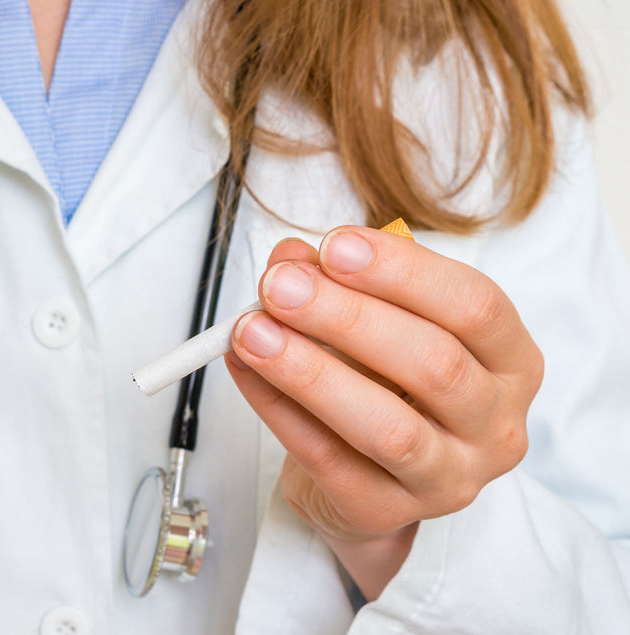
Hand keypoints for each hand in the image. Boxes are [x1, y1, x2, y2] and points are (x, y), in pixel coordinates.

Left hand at [226, 226, 541, 599]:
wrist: (366, 480)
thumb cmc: (385, 386)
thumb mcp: (374, 324)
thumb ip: (338, 283)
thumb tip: (293, 259)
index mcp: (511, 362)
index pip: (477, 307)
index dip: (404, 271)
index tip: (335, 245)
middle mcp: (495, 426)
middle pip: (433, 363)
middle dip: (346, 316)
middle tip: (280, 285)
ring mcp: (448, 479)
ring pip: (386, 425)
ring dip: (310, 370)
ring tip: (253, 330)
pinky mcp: (386, 513)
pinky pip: (327, 459)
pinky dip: (278, 408)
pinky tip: (246, 369)